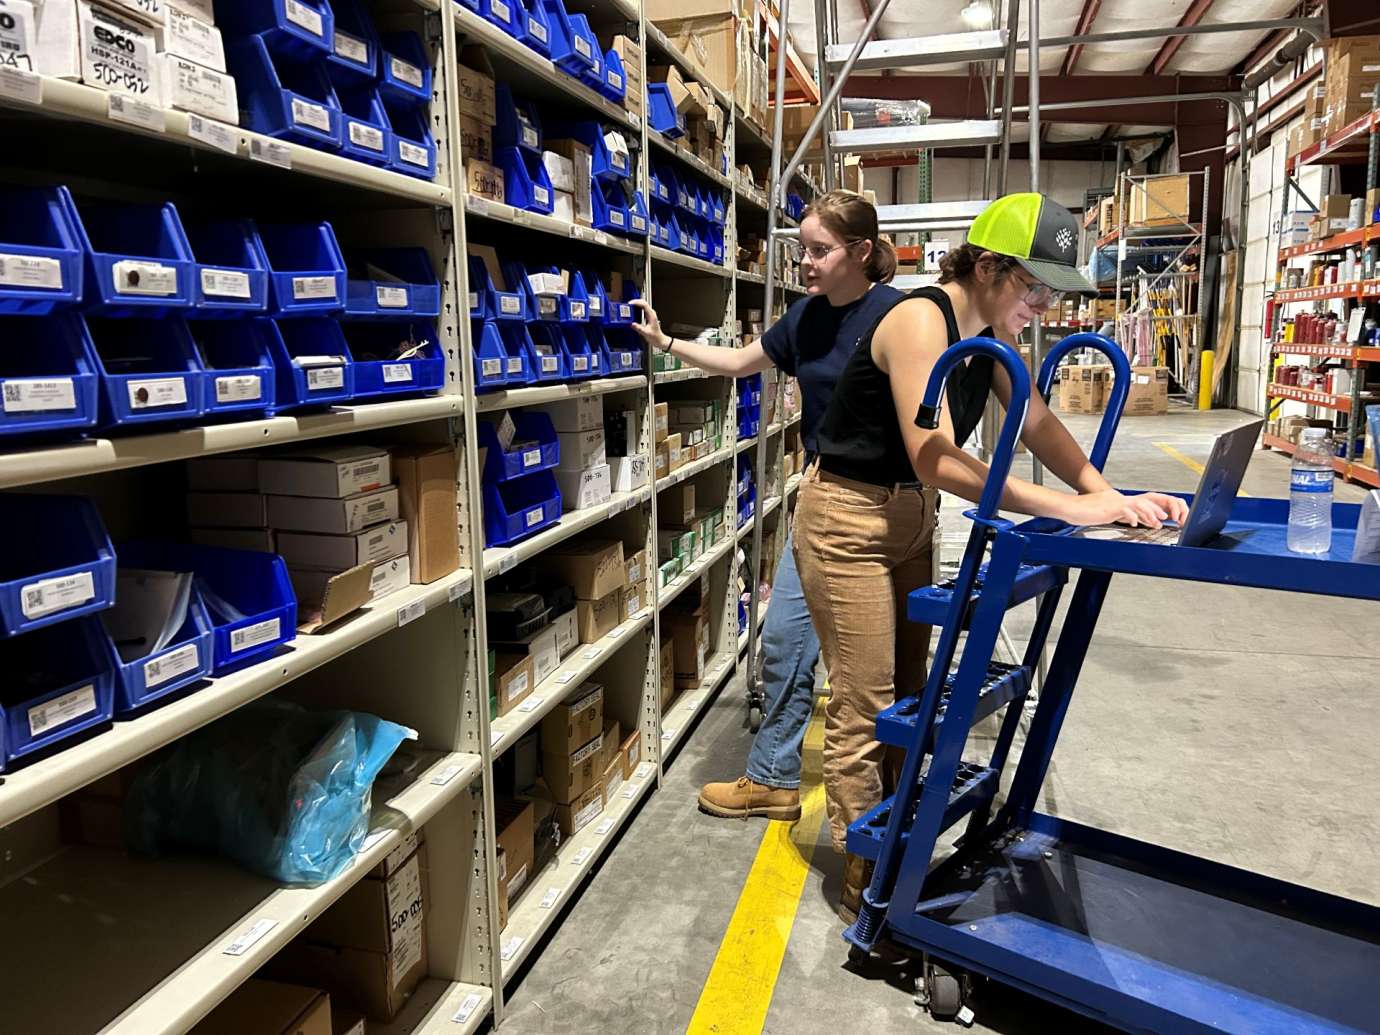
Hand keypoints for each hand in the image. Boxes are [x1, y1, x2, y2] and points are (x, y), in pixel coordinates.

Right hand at [630, 299, 669, 351]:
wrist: (660, 340)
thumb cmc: (655, 337)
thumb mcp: (646, 333)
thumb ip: (639, 328)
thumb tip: (632, 324)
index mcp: (651, 315)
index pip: (644, 304)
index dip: (636, 302)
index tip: (630, 304)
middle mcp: (651, 313)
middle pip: (643, 302)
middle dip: (635, 302)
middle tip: (628, 305)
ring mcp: (650, 314)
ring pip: (642, 305)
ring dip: (636, 305)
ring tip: (629, 307)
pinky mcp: (648, 317)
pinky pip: (642, 309)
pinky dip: (637, 308)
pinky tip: (632, 311)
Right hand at [1064, 489, 1189, 529]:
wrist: (1069, 507)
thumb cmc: (1081, 512)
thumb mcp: (1104, 513)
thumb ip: (1116, 514)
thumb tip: (1127, 519)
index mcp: (1118, 499)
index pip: (1140, 501)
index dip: (1153, 509)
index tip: (1160, 518)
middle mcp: (1119, 498)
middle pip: (1144, 500)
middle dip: (1157, 510)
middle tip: (1165, 519)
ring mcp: (1114, 501)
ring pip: (1139, 504)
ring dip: (1150, 514)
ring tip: (1156, 522)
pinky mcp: (1109, 507)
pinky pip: (1126, 510)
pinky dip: (1133, 517)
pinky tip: (1135, 524)